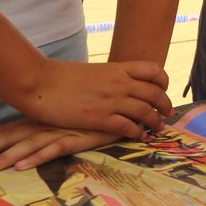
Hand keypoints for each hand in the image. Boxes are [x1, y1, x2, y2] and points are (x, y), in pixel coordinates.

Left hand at [0, 117, 119, 174]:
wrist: (125, 92)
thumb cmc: (94, 106)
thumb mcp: (67, 114)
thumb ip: (49, 123)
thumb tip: (28, 137)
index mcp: (37, 118)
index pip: (2, 131)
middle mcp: (43, 123)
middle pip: (4, 138)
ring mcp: (59, 130)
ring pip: (24, 146)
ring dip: (1, 160)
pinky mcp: (78, 137)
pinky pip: (53, 149)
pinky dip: (35, 157)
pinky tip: (21, 166)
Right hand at [7, 58, 170, 139]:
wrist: (38, 82)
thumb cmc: (59, 76)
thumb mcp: (91, 70)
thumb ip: (108, 77)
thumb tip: (116, 84)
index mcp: (117, 68)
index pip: (153, 70)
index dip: (163, 81)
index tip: (163, 90)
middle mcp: (119, 83)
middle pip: (155, 93)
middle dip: (165, 104)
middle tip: (167, 113)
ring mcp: (111, 100)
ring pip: (146, 111)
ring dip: (155, 121)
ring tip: (158, 128)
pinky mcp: (100, 118)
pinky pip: (128, 127)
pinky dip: (137, 133)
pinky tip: (139, 137)